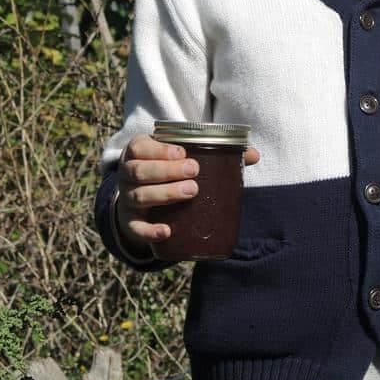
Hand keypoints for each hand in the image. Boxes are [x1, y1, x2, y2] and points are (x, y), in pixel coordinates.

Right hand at [115, 133, 259, 249]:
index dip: (160, 149)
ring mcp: (126, 199)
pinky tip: (166, 231)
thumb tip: (253, 155)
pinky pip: (135, 228)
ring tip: (191, 191)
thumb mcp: (183, 157)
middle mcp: (128, 174)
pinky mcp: (130, 223)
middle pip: (140, 171)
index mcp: (139, 152)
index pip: (141, 147)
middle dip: (167, 170)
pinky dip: (149, 231)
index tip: (184, 152)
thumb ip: (216, 154)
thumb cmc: (170, 170)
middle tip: (194, 171)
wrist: (145, 201)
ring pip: (139, 195)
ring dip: (165, 194)